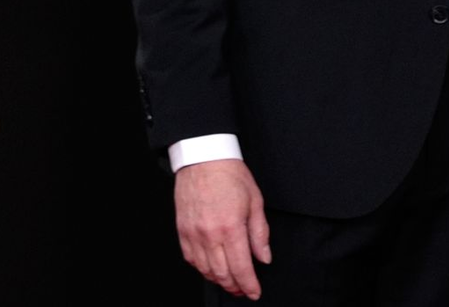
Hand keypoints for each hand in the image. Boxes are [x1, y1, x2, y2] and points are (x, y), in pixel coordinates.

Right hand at [174, 159, 270, 298]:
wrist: (204, 159)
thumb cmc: (231, 175)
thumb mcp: (255, 200)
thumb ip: (260, 232)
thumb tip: (264, 257)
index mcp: (231, 227)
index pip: (241, 266)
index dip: (249, 284)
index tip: (255, 292)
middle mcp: (210, 235)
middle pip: (222, 274)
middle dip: (235, 287)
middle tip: (244, 290)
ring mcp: (194, 235)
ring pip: (206, 270)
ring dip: (220, 281)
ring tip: (231, 282)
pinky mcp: (182, 233)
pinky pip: (192, 260)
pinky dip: (204, 269)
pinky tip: (213, 269)